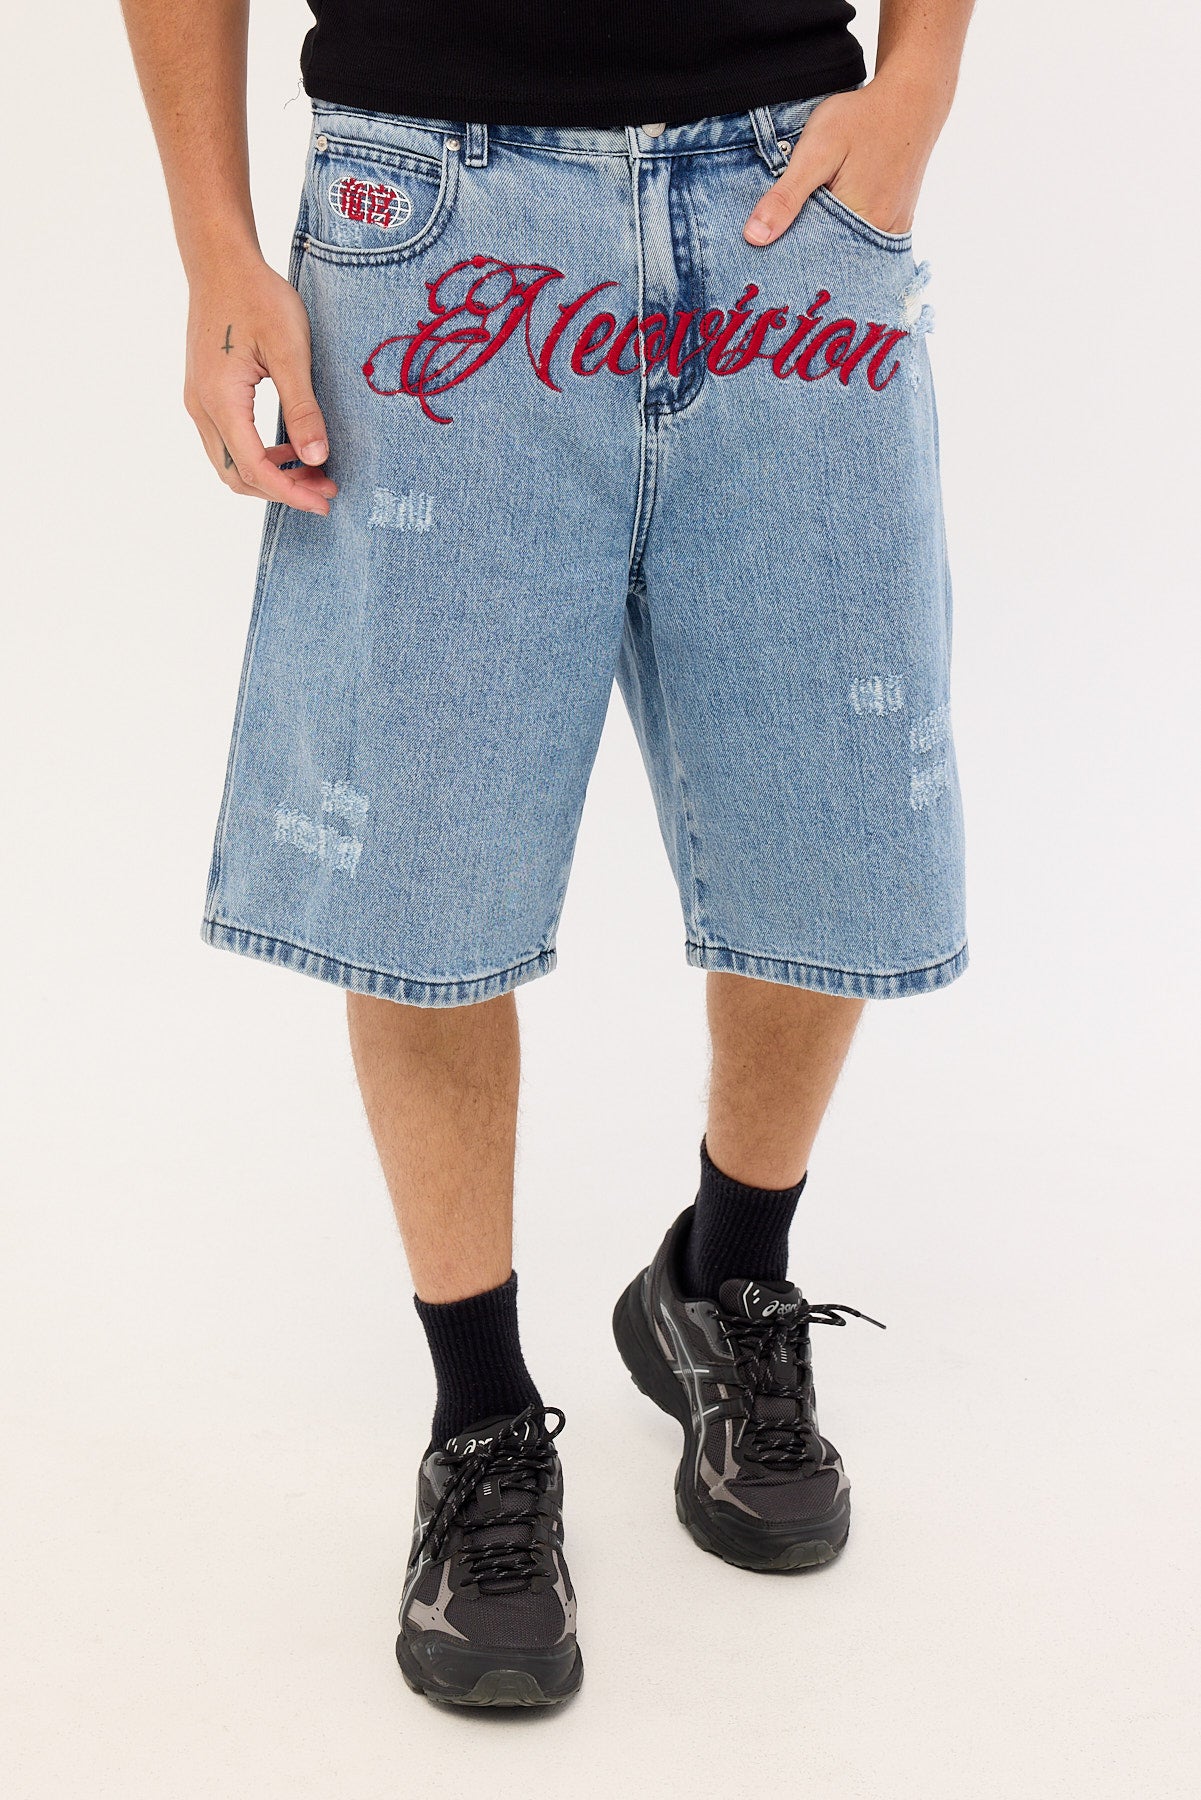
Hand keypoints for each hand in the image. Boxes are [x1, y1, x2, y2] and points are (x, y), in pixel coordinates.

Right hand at [184, 253, 337, 514]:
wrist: (221, 262)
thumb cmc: (257, 296)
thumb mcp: (289, 350)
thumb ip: (302, 408)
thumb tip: (317, 458)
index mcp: (221, 400)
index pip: (255, 468)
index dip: (291, 493)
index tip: (325, 502)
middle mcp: (202, 407)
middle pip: (238, 475)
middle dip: (282, 490)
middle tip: (325, 489)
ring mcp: (199, 401)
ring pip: (231, 462)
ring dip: (271, 475)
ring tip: (315, 470)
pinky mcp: (206, 394)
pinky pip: (230, 442)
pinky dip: (260, 456)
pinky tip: (292, 448)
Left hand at [744, 75, 948, 245]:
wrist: (911, 98)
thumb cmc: (862, 119)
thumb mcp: (816, 151)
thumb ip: (786, 196)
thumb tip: (754, 238)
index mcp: (862, 225)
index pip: (813, 260)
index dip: (787, 256)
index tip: (765, 254)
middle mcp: (881, 236)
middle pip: (831, 260)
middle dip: (805, 253)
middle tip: (781, 239)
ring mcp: (892, 232)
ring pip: (847, 251)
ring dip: (825, 243)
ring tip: (806, 226)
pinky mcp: (897, 222)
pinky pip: (863, 241)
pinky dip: (843, 235)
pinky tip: (830, 219)